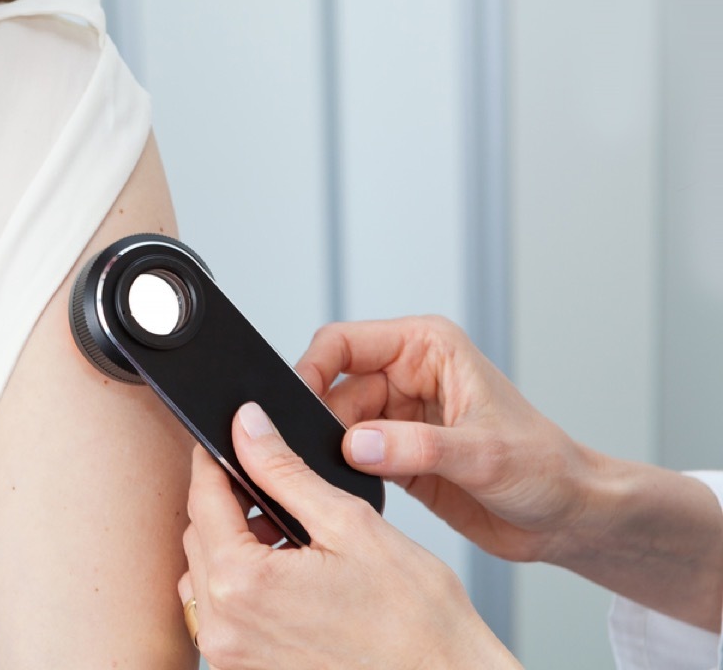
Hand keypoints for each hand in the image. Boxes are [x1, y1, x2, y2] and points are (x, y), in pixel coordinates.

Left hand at [179, 404, 517, 669]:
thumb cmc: (414, 621)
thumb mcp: (348, 524)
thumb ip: (285, 471)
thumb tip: (248, 427)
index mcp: (242, 584)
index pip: (203, 498)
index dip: (215, 458)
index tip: (231, 437)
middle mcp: (226, 627)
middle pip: (199, 537)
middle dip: (228, 502)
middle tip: (272, 483)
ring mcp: (234, 657)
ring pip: (206, 577)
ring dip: (233, 546)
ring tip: (289, 535)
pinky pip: (224, 614)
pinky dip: (243, 586)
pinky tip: (289, 573)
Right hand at [298, 316, 596, 563]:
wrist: (568, 517)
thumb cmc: (545, 467)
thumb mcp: (483, 454)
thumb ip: (415, 446)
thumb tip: (353, 444)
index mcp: (426, 348)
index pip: (344, 343)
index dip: (312, 369)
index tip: (292, 404)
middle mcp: (407, 376)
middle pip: (333, 388)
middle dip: (319, 421)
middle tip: (310, 456)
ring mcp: (399, 418)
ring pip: (336, 426)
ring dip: (329, 452)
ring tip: (333, 479)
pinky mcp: (395, 455)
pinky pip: (349, 458)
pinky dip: (342, 474)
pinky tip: (351, 491)